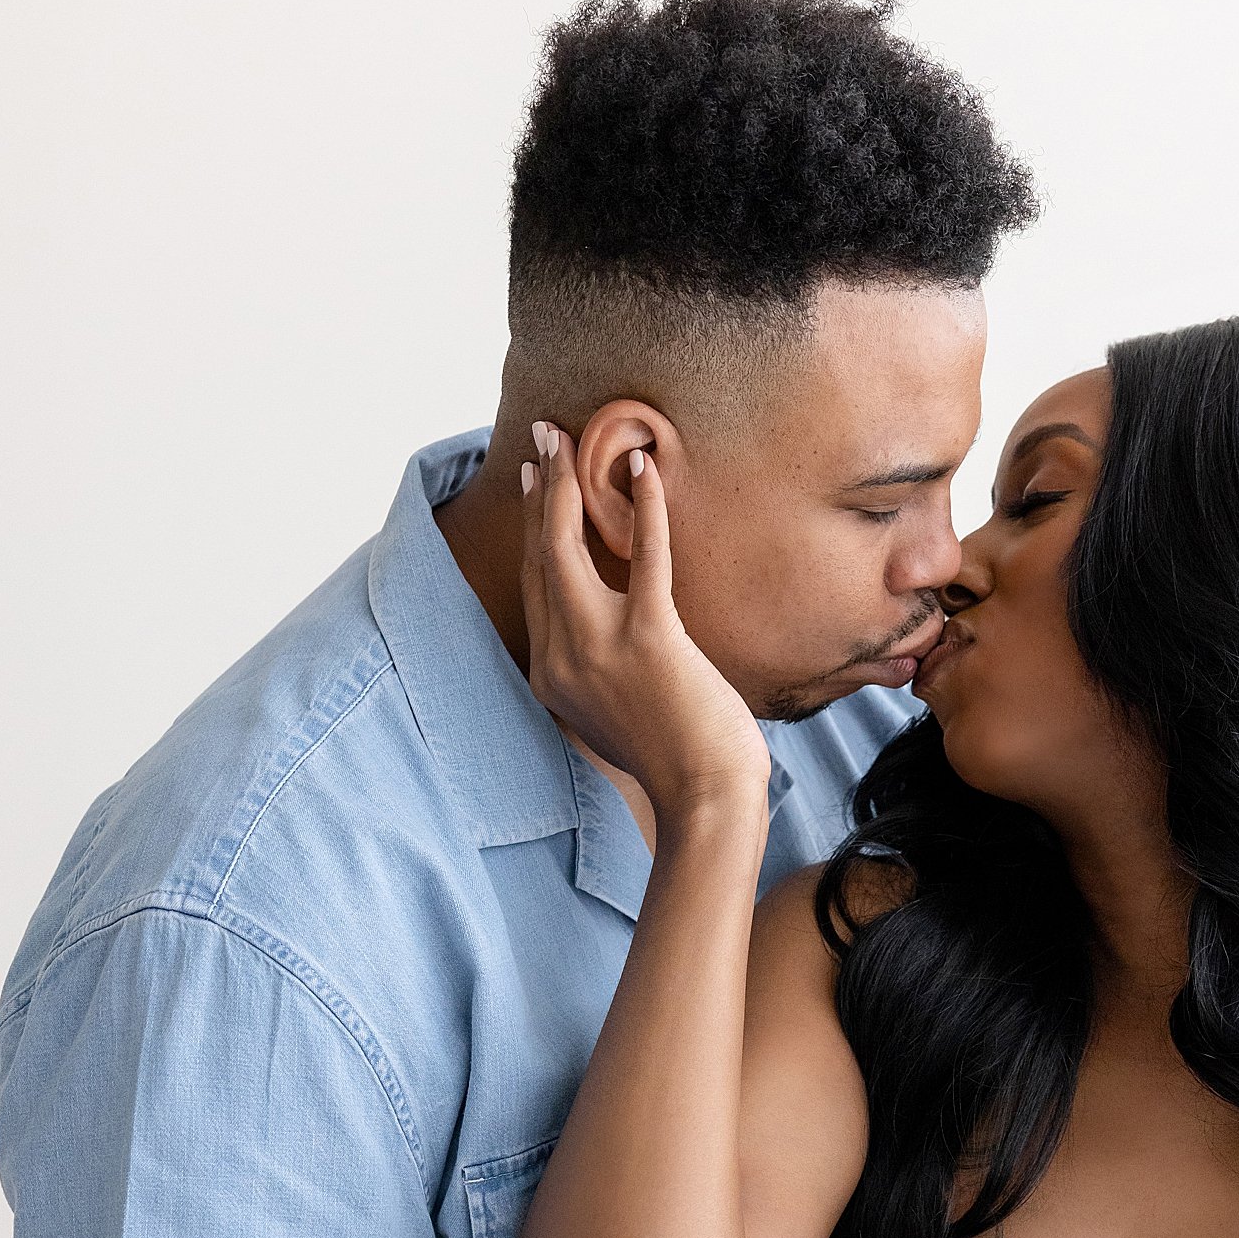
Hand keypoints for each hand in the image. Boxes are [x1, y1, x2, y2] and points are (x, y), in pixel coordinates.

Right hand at [519, 426, 768, 821]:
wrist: (705, 799)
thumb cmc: (677, 762)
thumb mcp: (615, 717)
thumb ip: (598, 675)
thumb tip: (607, 642)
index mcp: (551, 678)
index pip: (534, 587)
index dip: (533, 529)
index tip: (539, 483)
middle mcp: (562, 659)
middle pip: (540, 558)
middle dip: (539, 491)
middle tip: (543, 439)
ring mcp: (600, 649)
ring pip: (567, 550)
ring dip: (566, 485)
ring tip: (568, 438)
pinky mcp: (650, 641)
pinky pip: (643, 559)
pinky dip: (644, 508)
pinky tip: (643, 469)